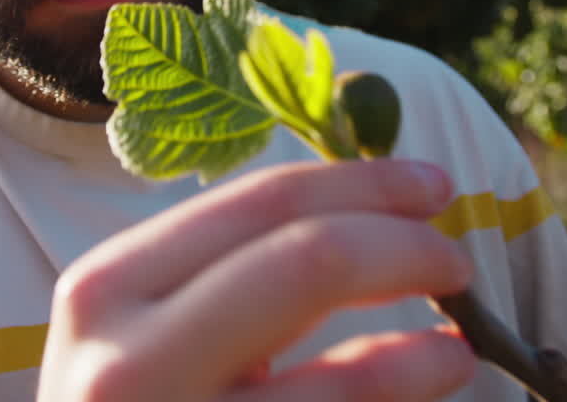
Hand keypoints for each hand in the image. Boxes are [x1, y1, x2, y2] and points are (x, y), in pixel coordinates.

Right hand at [37, 157, 475, 401]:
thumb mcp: (145, 329)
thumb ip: (226, 274)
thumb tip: (368, 213)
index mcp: (108, 287)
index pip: (260, 204)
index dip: (364, 186)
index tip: (433, 188)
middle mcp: (127, 361)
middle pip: (308, 263)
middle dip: (405, 250)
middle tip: (455, 263)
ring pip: (342, 380)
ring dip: (424, 355)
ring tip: (458, 348)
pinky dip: (396, 399)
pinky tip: (426, 384)